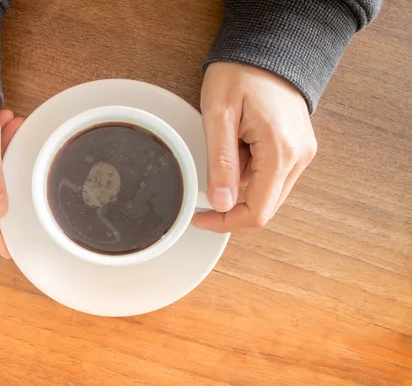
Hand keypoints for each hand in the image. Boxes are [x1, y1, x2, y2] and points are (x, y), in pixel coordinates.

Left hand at [193, 62, 316, 231]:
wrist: (265, 47)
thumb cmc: (241, 73)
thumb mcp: (218, 116)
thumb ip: (220, 163)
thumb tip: (221, 204)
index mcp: (281, 151)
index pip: (257, 211)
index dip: (226, 222)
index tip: (201, 218)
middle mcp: (299, 156)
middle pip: (264, 205)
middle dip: (231, 199)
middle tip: (207, 178)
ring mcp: (301, 152)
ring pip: (266, 190)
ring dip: (239, 179)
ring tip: (229, 142)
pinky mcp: (297, 147)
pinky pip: (270, 173)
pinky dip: (249, 167)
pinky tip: (241, 141)